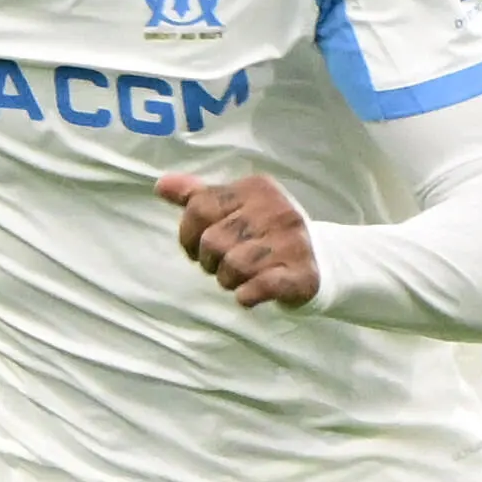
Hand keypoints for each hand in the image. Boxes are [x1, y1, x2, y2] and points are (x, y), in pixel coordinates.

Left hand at [158, 170, 318, 307]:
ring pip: (232, 266)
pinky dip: (247, 295)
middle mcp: (276, 210)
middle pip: (212, 241)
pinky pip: (258, 288)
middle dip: (210, 261)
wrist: (321, 258)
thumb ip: (198, 196)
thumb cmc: (265, 232)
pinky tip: (250, 293)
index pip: (198, 207)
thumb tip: (160, 185)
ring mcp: (291, 241)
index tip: (197, 247)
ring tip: (241, 277)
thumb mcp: (234, 207)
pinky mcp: (301, 274)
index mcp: (256, 188)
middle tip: (225, 265)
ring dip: (228, 280)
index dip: (187, 235)